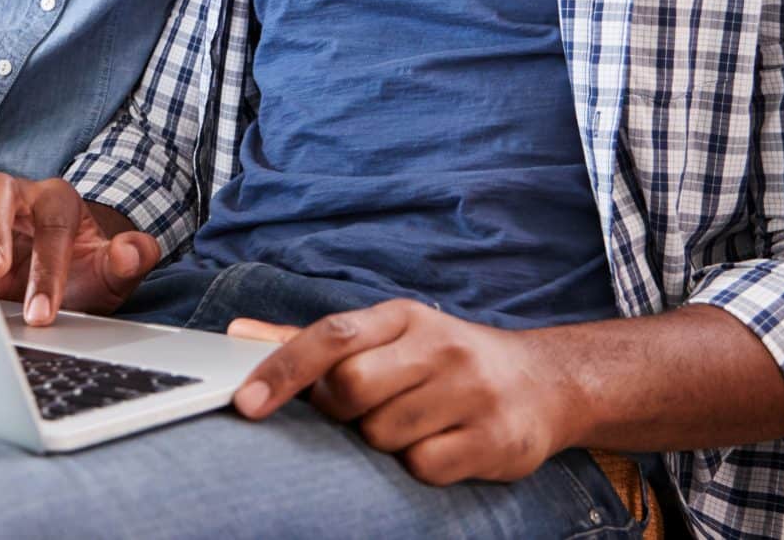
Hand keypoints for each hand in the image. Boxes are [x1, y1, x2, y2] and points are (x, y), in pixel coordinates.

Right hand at [0, 171, 159, 325]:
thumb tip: (133, 250)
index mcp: (59, 200)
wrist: (54, 273)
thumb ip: (128, 262)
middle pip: (0, 190)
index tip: (41, 313)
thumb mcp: (108, 274)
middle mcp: (19, 192)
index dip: (47, 272)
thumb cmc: (78, 273)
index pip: (53, 228)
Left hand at [227, 301, 576, 486]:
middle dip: (342, 412)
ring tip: (411, 425)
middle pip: (352, 388)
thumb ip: (313, 341)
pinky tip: (439, 446)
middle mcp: (440, 345)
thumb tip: (238, 332)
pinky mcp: (496, 438)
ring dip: (382, 442)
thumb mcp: (388, 336)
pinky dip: (418, 466)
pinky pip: (424, 467)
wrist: (545, 382)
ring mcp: (471, 391)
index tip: (246, 403)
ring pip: (384, 434)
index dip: (283, 369)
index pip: (332, 334)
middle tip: (362, 412)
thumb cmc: (446, 360)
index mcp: (404, 316)